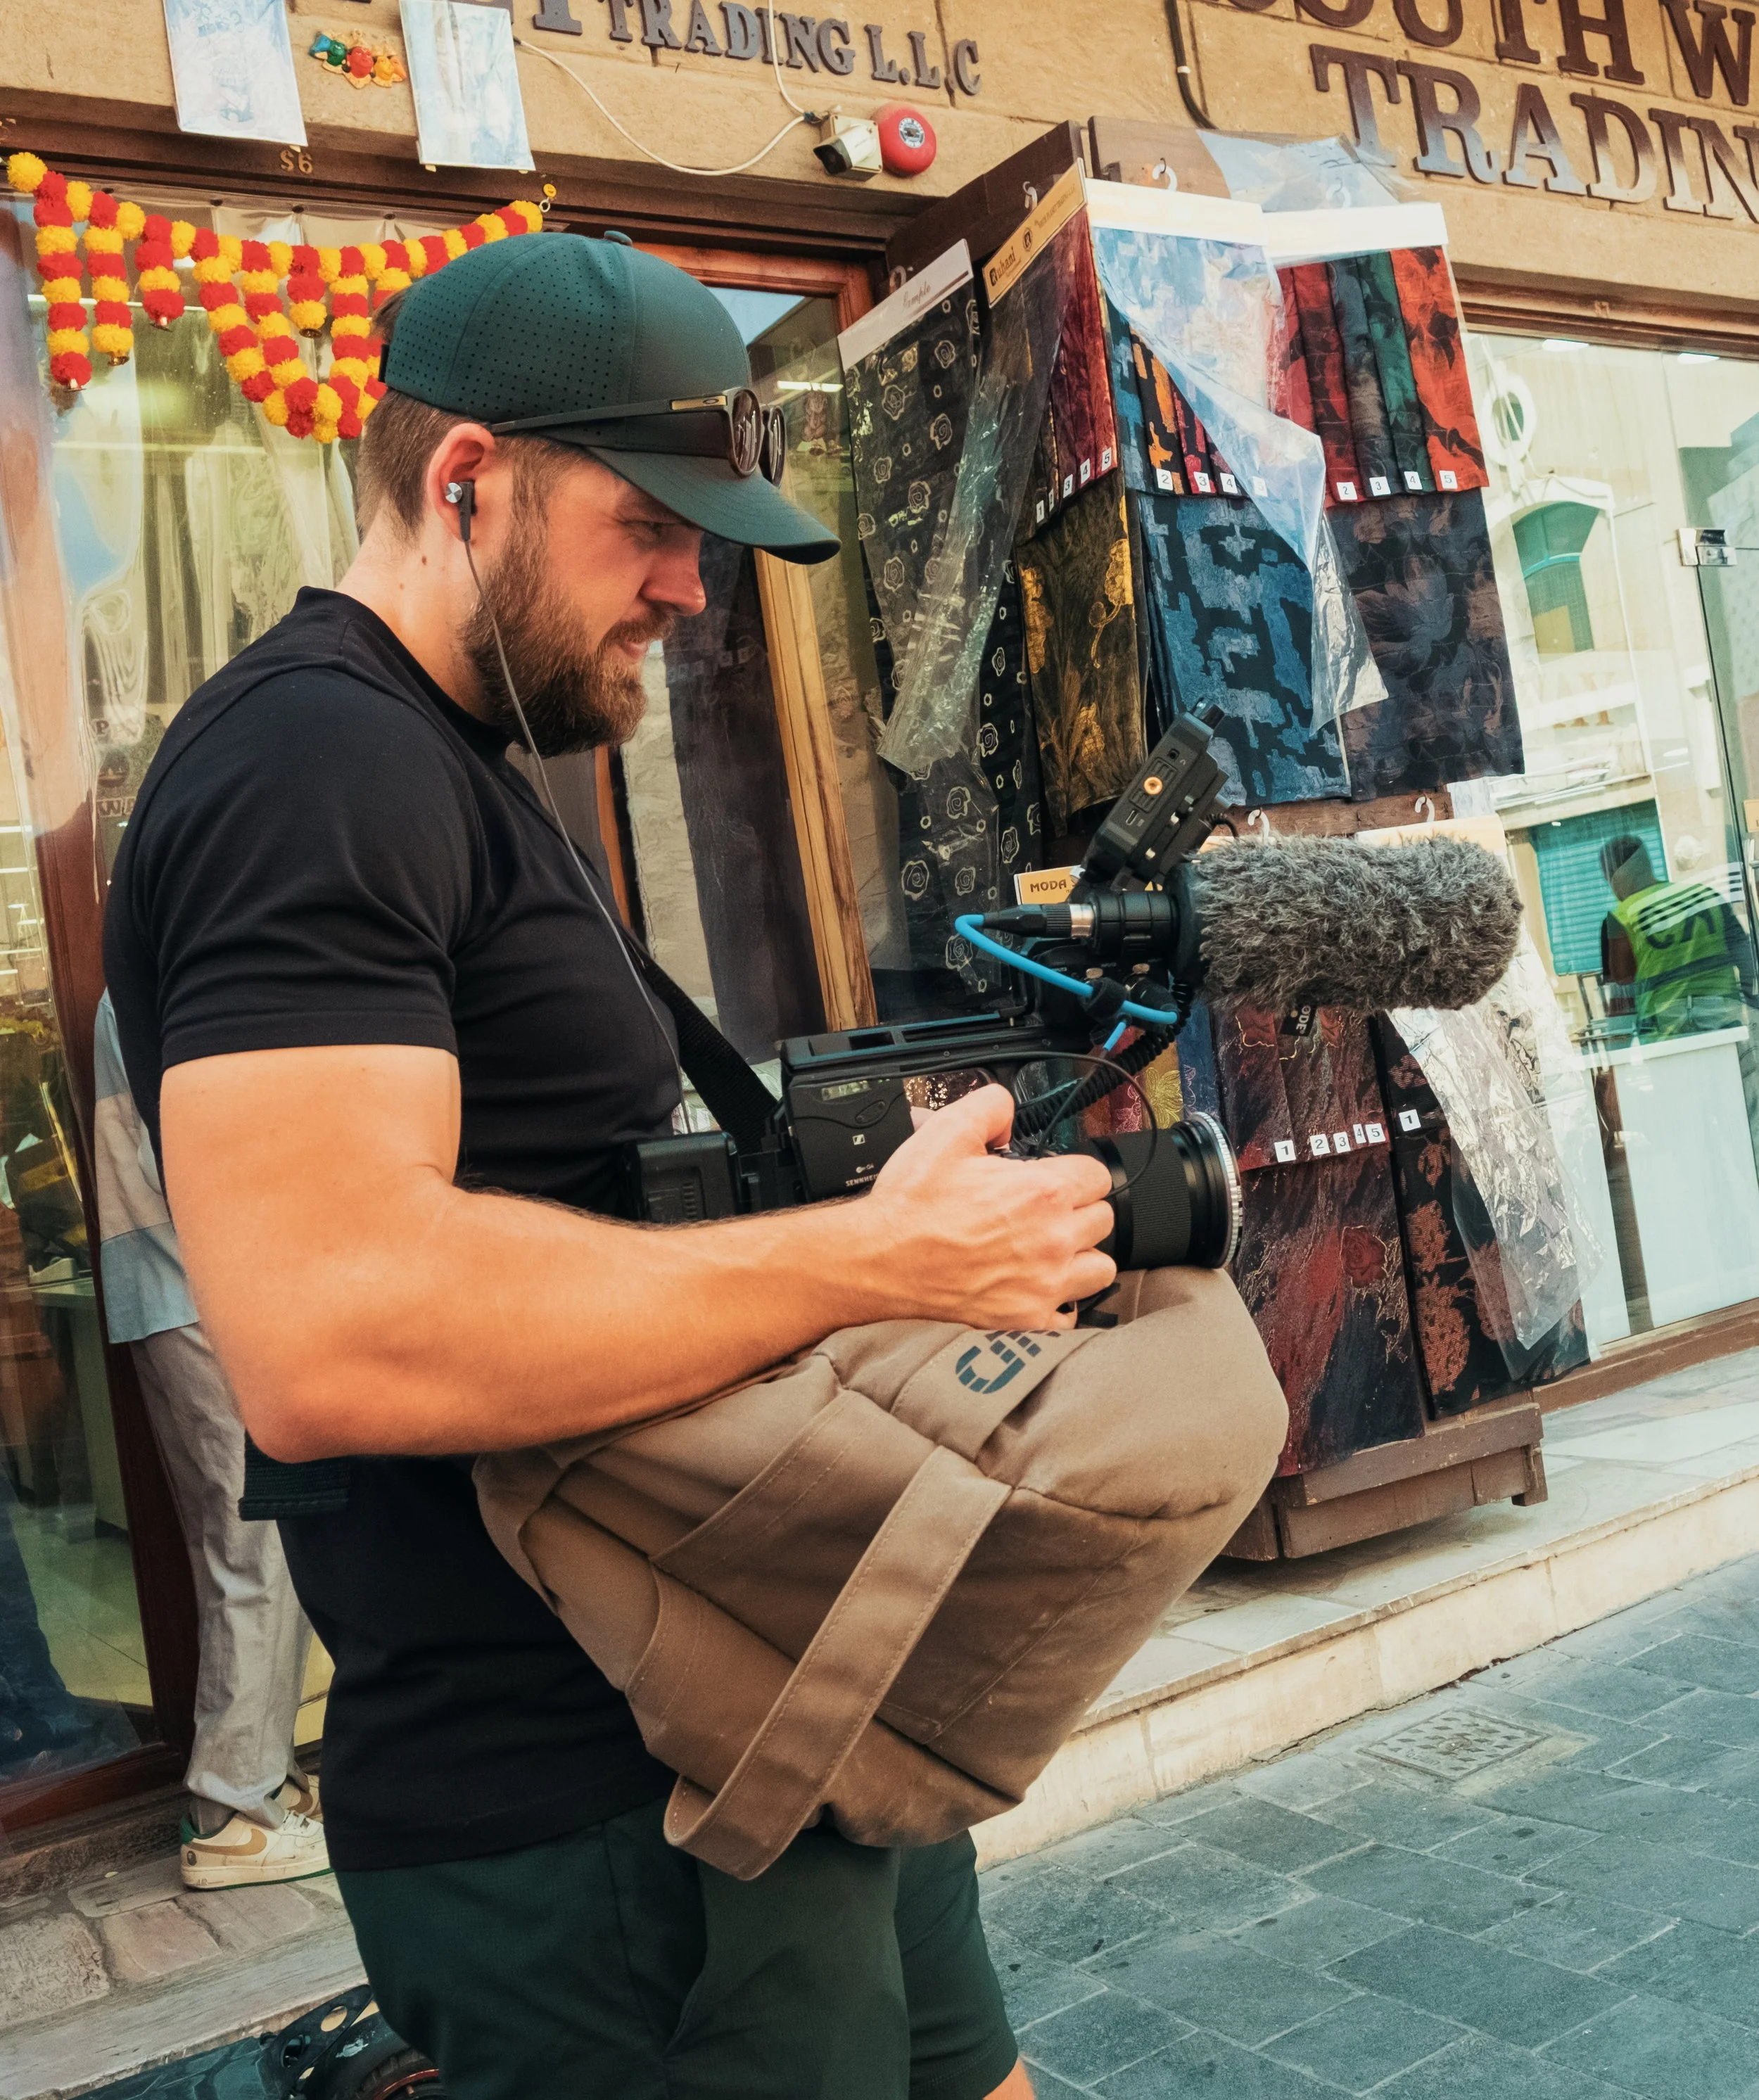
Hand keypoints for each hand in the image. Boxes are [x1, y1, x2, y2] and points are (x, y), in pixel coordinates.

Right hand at [861, 1085, 1116, 1329]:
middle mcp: (1053, 1239)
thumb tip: (1008, 1113)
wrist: (881, 1262)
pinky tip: (1033, 1287)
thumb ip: (989, 1109)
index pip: (1097, 1176)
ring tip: (1050, 1251)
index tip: (1054, 1179)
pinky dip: (1057, 1303)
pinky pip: (1069, 1316)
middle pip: (1102, 1220)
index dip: (1075, 1172)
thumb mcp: (946, 1132)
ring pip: (1099, 1269)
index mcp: (1042, 1192)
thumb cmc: (912, 1206)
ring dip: (1080, 1257)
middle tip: (1045, 1213)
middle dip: (1079, 1211)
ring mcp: (1044, 1284)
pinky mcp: (1028, 1320)